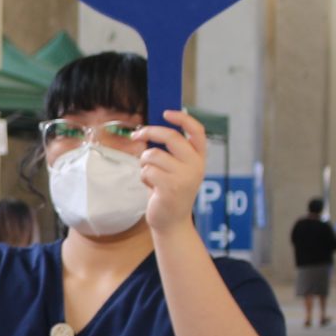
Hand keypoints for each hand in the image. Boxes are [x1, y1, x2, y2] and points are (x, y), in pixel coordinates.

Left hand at [135, 109, 209, 238]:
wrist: (172, 222)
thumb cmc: (169, 192)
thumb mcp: (175, 169)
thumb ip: (167, 151)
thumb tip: (146, 131)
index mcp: (199, 158)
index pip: (197, 131)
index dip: (182, 119)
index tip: (166, 112)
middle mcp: (196, 166)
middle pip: (171, 137)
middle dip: (149, 132)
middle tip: (136, 135)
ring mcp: (185, 177)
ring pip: (153, 154)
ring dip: (144, 163)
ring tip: (150, 176)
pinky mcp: (170, 187)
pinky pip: (147, 170)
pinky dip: (144, 177)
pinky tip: (151, 187)